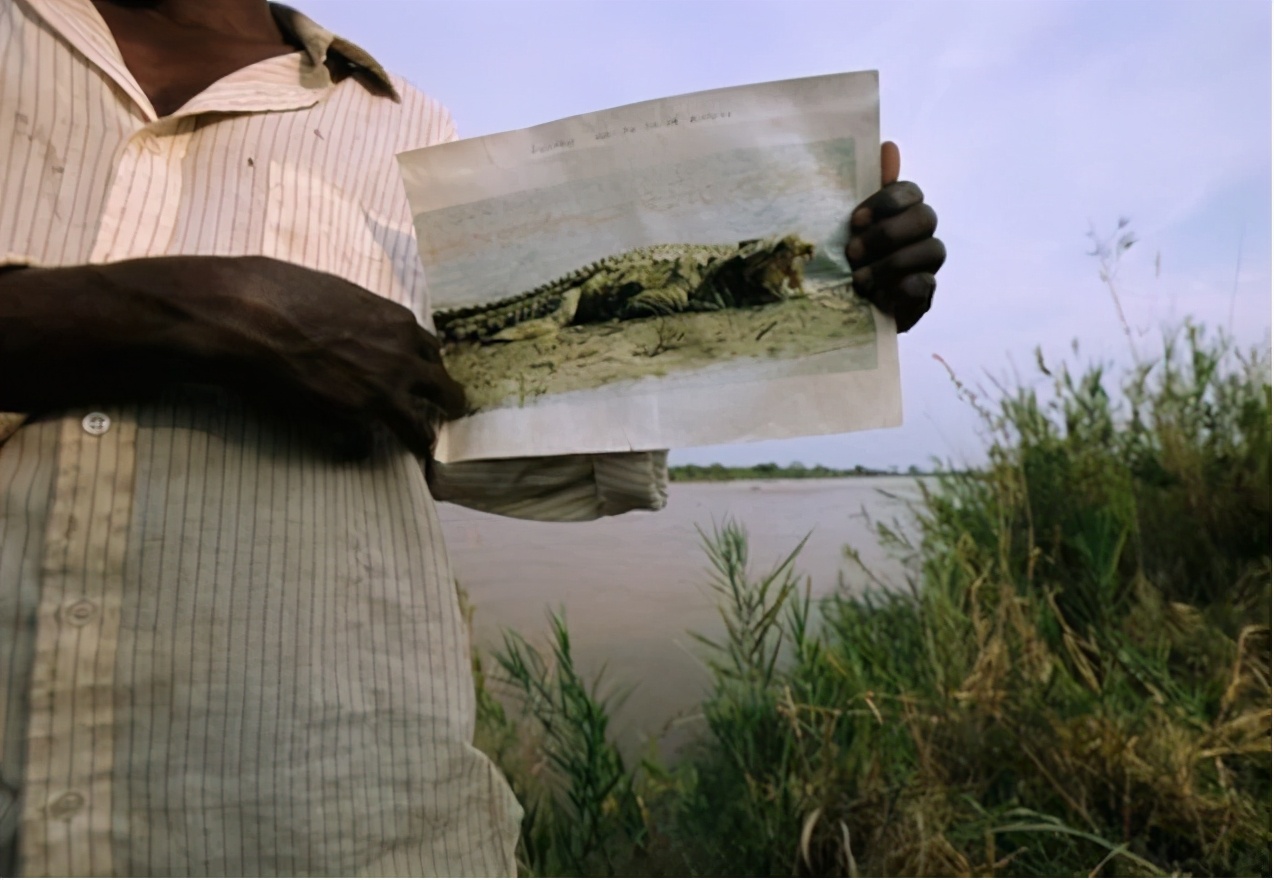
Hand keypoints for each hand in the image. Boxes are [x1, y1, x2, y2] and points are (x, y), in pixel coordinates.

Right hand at [0, 255, 464, 458]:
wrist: (241, 316)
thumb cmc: (275, 291)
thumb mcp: (334, 292)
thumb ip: (361, 316)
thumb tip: (358, 328)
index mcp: (396, 321)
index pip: (431, 352)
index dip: (426, 368)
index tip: (423, 380)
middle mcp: (401, 358)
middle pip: (444, 392)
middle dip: (444, 407)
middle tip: (442, 420)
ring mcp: (381, 392)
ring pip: (421, 430)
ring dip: (418, 440)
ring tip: (420, 455)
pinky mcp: (353, 420)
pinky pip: (367, 446)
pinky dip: (358, 449)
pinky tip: (352, 454)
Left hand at [845, 142, 945, 332]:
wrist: (840, 311)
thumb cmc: (844, 260)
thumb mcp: (847, 226)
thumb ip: (867, 187)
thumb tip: (889, 146)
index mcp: (902, 211)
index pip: (910, 191)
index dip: (885, 202)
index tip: (854, 221)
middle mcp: (921, 234)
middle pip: (925, 218)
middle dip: (888, 234)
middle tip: (851, 252)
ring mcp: (927, 265)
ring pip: (932, 250)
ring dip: (891, 264)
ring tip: (858, 280)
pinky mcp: (924, 297)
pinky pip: (927, 286)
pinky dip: (904, 289)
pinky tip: (880, 296)